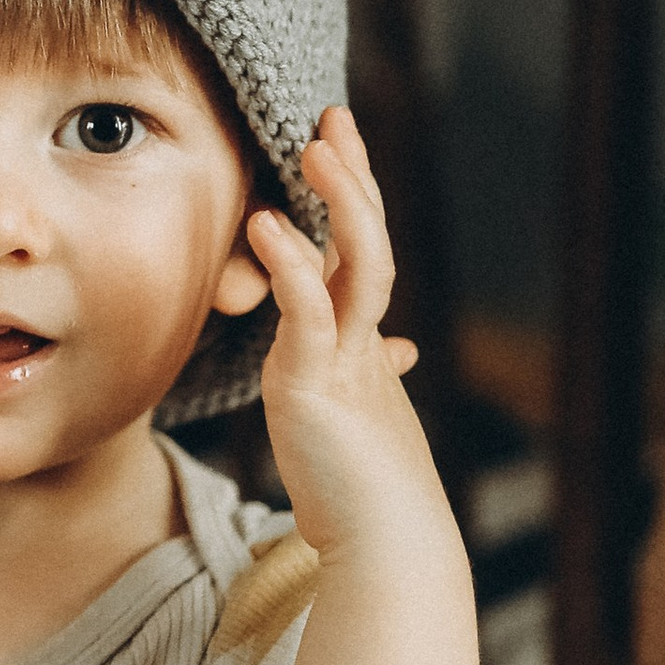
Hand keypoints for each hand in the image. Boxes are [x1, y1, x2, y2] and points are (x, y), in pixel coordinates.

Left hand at [247, 109, 448, 559]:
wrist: (385, 547)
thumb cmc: (362, 497)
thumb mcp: (355, 423)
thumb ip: (365, 379)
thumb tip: (397, 352)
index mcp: (363, 346)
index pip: (361, 255)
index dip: (351, 199)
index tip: (335, 147)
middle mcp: (363, 342)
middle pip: (368, 240)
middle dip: (352, 178)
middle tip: (332, 117)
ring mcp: (347, 359)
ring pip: (357, 262)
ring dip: (339, 200)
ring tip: (315, 144)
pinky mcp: (319, 384)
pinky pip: (308, 311)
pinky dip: (290, 264)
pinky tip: (266, 224)